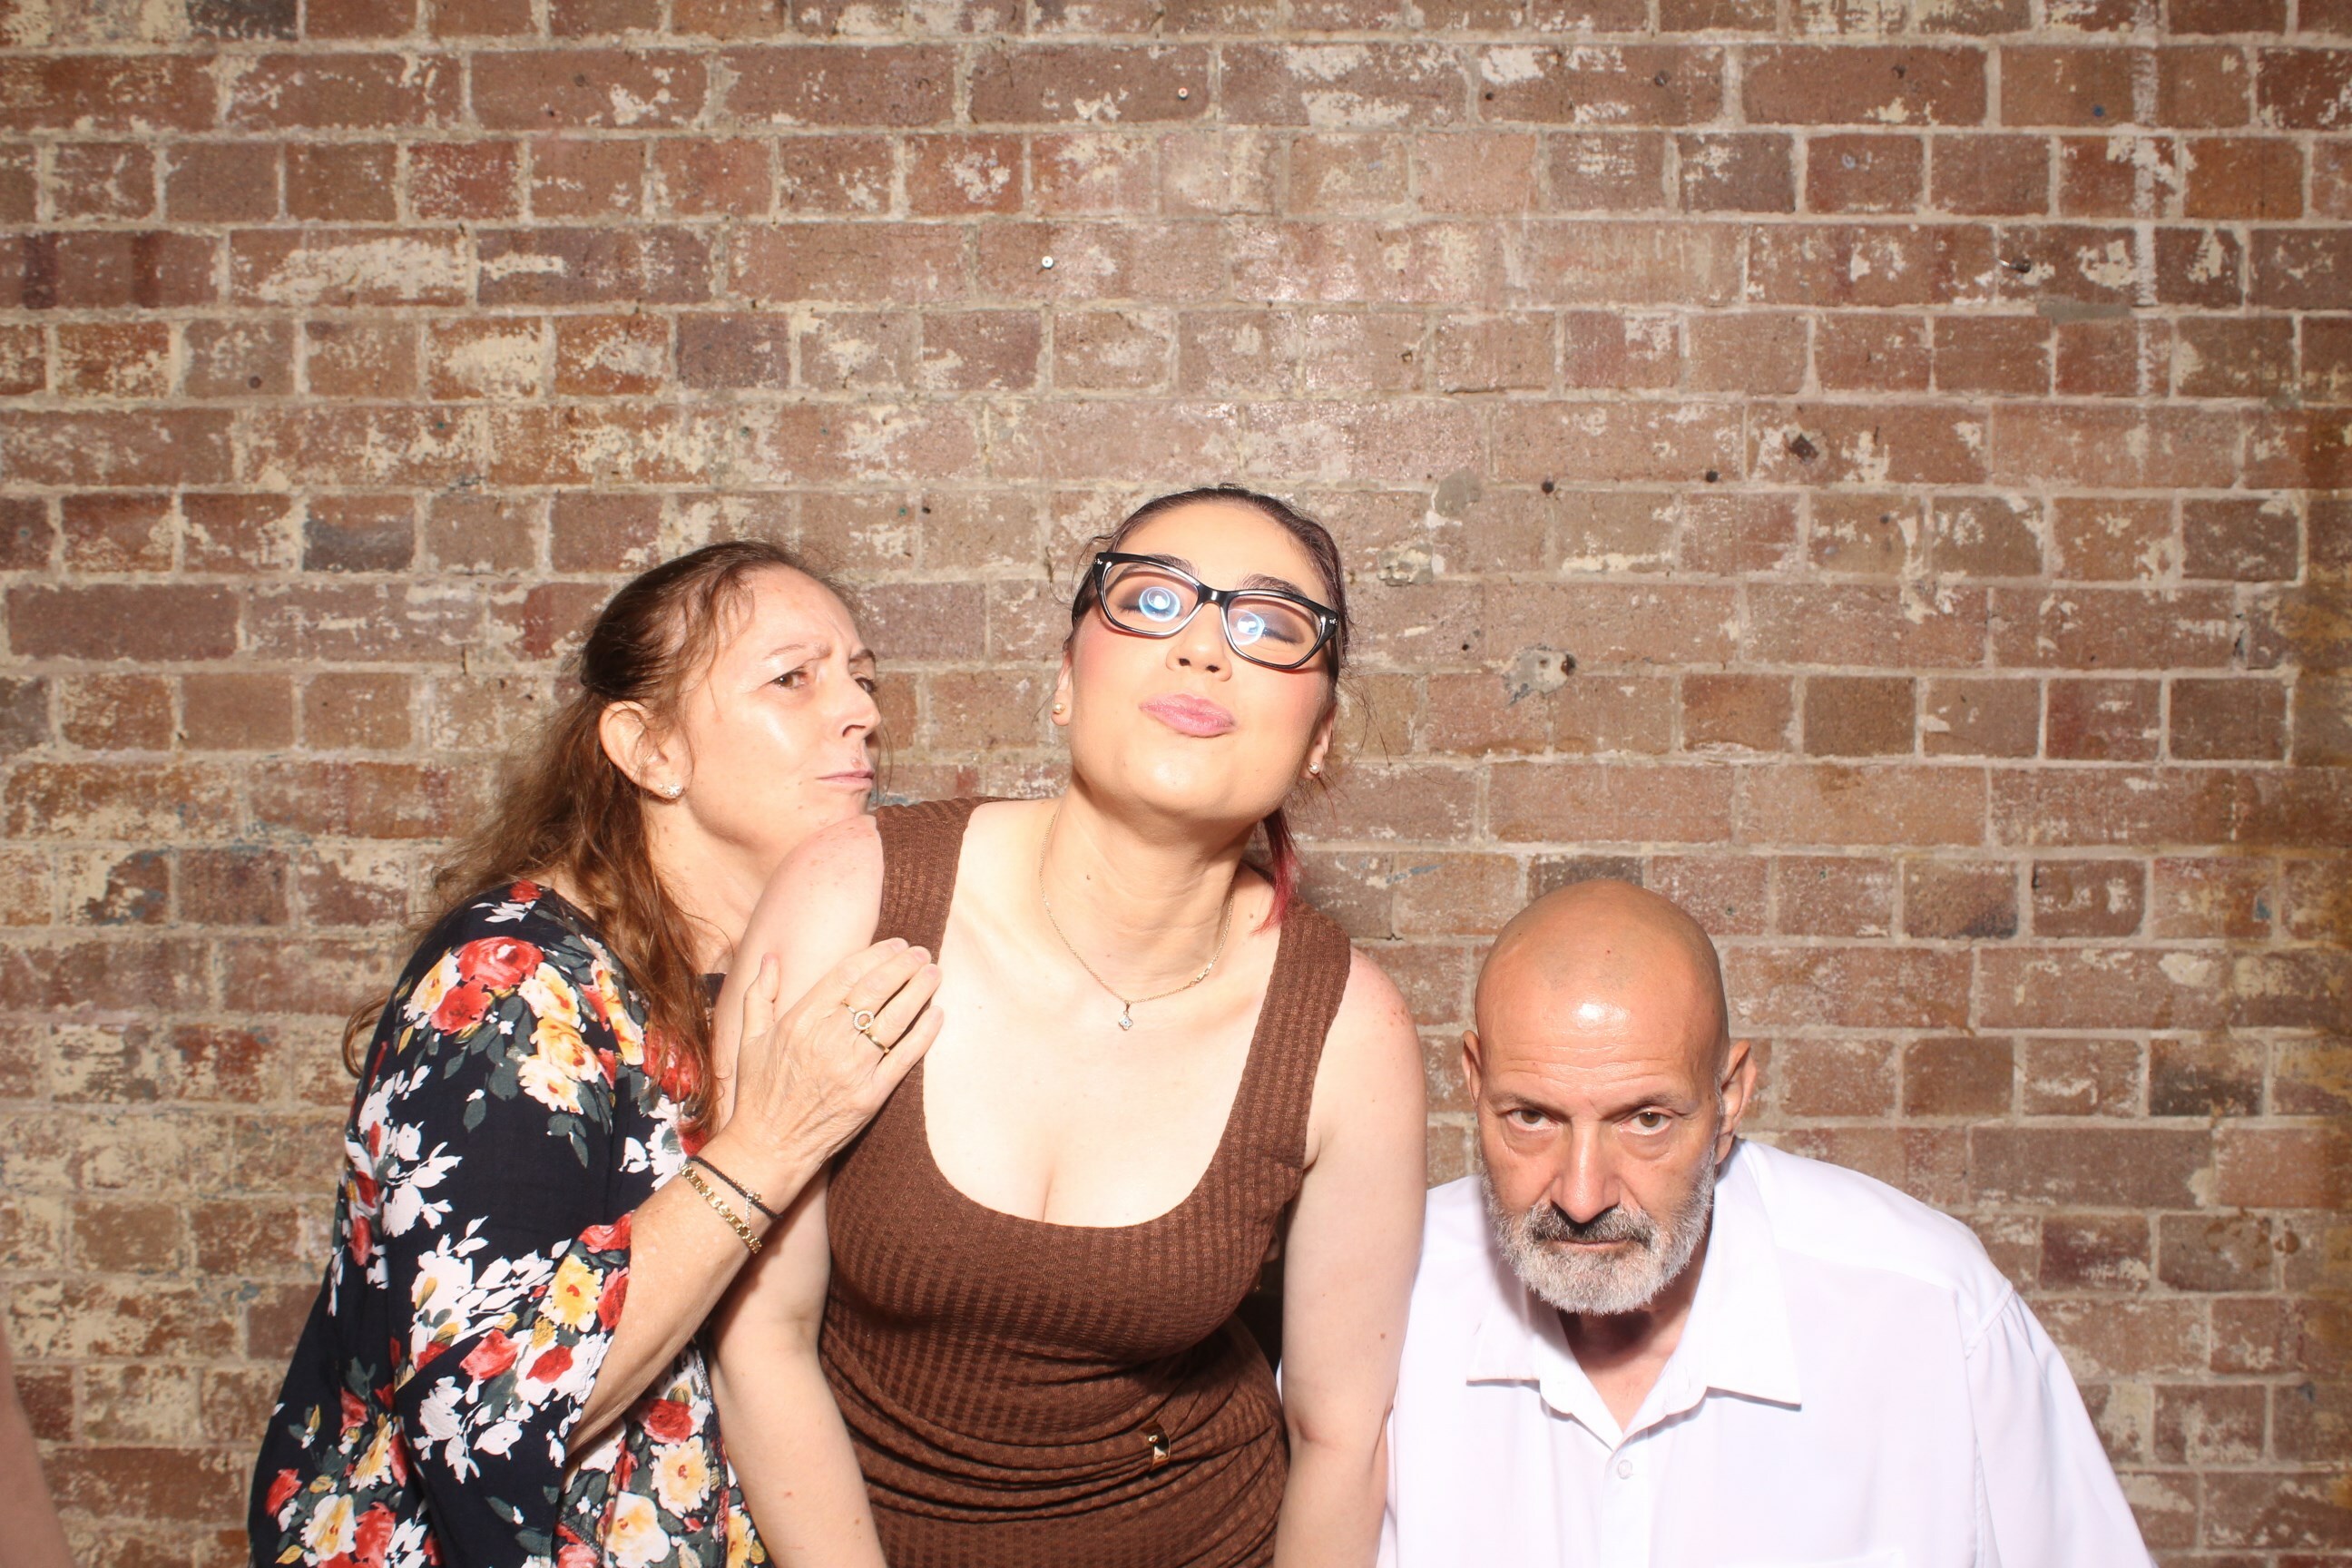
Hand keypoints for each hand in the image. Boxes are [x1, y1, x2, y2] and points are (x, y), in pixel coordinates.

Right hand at [707, 940, 941, 1197]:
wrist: (769, 1147)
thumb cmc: (758, 1093)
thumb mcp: (750, 1039)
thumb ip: (759, 995)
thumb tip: (770, 959)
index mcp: (800, 1022)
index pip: (846, 975)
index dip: (875, 955)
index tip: (895, 945)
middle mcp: (828, 1041)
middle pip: (875, 990)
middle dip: (903, 966)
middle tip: (922, 952)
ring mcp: (852, 1068)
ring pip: (895, 1018)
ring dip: (919, 991)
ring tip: (934, 973)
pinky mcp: (871, 1095)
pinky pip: (904, 1057)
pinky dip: (924, 1033)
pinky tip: (937, 1014)